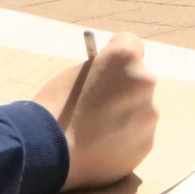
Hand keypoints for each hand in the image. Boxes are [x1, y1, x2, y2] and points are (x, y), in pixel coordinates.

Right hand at [34, 35, 158, 191]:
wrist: (47, 150)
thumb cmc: (56, 106)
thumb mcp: (76, 73)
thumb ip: (101, 71)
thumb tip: (113, 77)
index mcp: (124, 58)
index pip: (132, 43)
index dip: (117, 55)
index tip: (110, 65)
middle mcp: (144, 82)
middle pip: (139, 79)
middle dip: (124, 88)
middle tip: (101, 104)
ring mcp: (148, 114)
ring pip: (141, 110)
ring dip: (126, 115)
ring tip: (97, 130)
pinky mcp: (146, 143)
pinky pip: (138, 136)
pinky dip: (125, 139)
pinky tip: (102, 146)